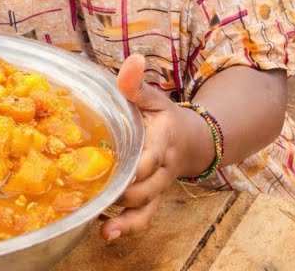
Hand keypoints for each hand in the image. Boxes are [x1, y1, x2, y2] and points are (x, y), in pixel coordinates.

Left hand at [99, 54, 211, 241]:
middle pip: (147, 187)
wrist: (195, 140)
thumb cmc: (165, 117)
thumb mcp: (154, 98)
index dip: (137, 165)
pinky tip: (106, 235)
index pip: (151, 156)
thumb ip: (138, 84)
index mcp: (162, 140)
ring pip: (147, 207)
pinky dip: (127, 228)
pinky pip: (144, 217)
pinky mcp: (152, 198)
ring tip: (102, 225)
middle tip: (100, 193)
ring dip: (125, 218)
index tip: (119, 168)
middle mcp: (162, 167)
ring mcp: (158, 186)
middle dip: (126, 193)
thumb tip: (132, 59)